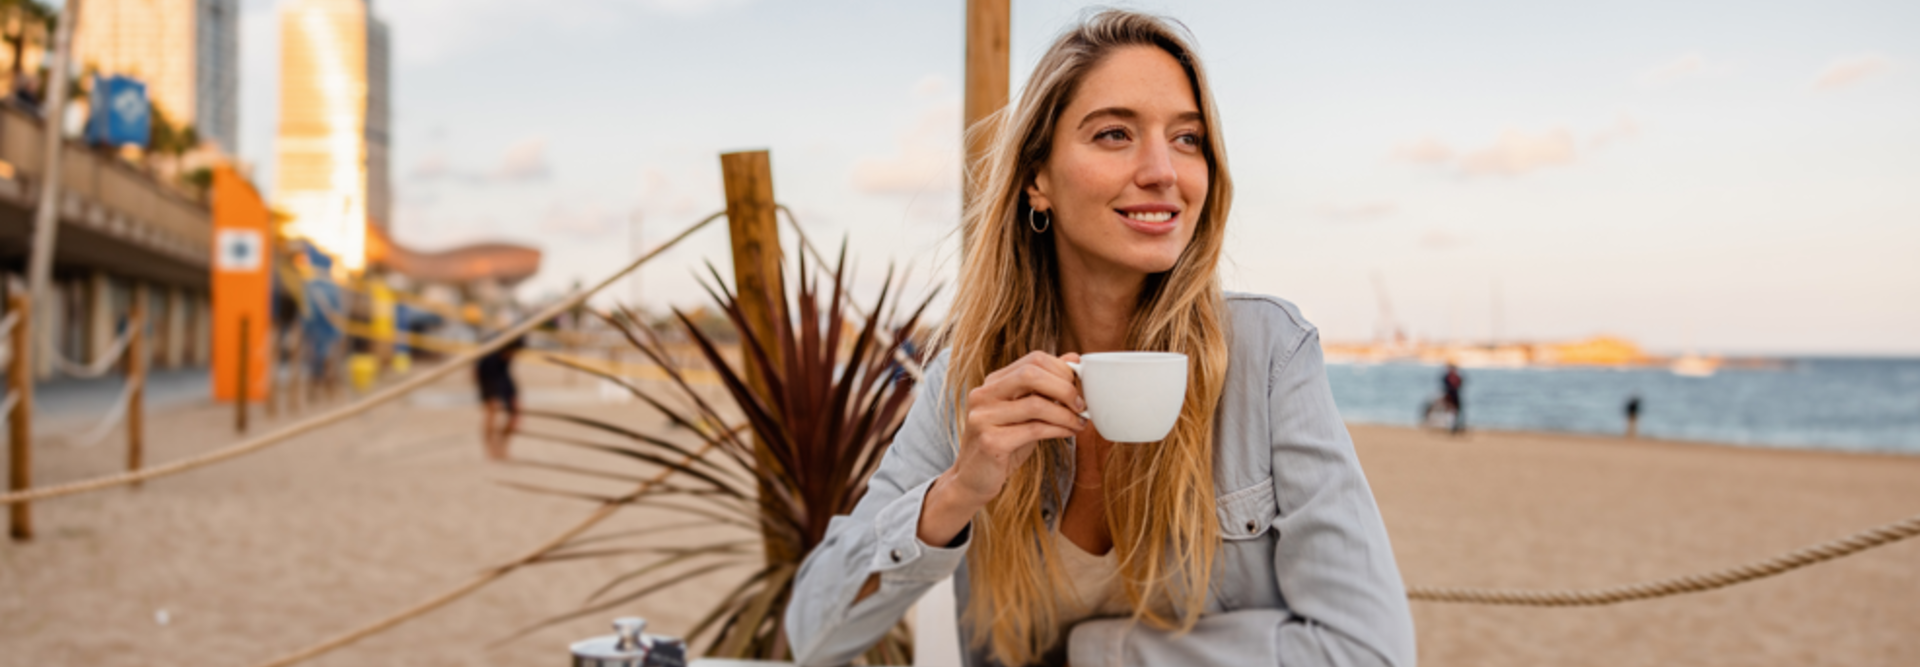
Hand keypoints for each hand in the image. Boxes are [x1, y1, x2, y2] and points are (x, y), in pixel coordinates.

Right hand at [919, 352, 1084, 544]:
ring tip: (1080, 422)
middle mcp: (984, 394)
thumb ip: (1044, 388)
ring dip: (1065, 414)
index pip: (1033, 359)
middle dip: (1064, 387)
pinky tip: (1068, 433)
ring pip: (1035, 404)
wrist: (972, 480)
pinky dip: (1057, 429)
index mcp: (993, 382)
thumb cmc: (1004, 445)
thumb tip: (1074, 359)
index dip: (1062, 370)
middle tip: (1081, 404)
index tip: (1080, 387)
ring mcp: (984, 417)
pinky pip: (1033, 429)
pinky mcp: (990, 441)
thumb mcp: (1025, 412)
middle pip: (1031, 373)